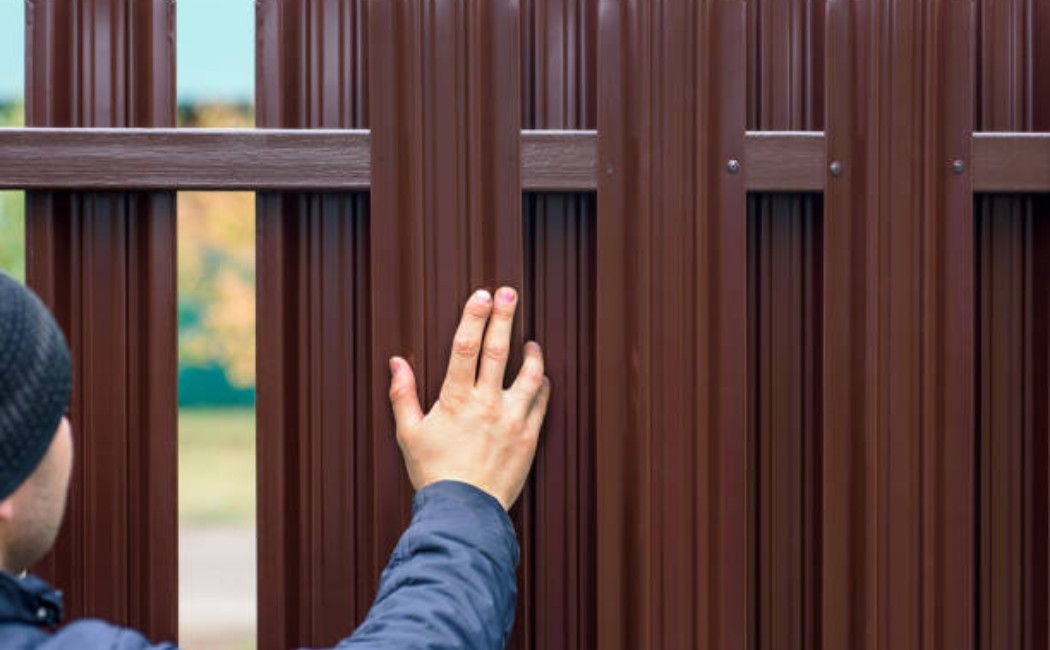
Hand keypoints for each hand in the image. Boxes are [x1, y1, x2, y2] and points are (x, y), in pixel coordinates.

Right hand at [388, 287, 550, 509]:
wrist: (465, 512)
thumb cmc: (434, 473)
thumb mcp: (409, 433)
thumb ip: (403, 394)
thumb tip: (396, 362)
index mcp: (456, 399)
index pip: (466, 347)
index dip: (473, 317)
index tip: (480, 295)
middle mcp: (487, 404)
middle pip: (498, 350)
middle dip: (503, 316)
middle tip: (509, 292)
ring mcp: (512, 419)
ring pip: (529, 374)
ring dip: (531, 353)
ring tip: (531, 341)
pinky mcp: (529, 437)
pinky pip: (542, 402)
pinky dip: (542, 385)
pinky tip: (540, 377)